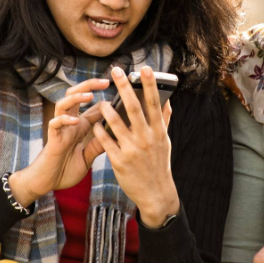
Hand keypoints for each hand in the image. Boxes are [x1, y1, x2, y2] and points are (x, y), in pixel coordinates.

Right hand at [9, 78, 109, 205]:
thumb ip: (99, 145)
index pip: (93, 106)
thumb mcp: (88, 156)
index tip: (120, 90)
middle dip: (89, 85)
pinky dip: (64, 120)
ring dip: (76, 98)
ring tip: (89, 96)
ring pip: (63, 104)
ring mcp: (60, 129)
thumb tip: (116, 134)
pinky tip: (75, 120)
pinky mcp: (52, 138)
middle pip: (76, 95)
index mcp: (81, 126)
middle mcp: (70, 123)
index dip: (105, 97)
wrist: (47, 184)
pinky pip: (55, 124)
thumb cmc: (66, 170)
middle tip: (105, 81)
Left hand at [92, 66, 178, 226]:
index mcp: (158, 131)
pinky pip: (106, 142)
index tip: (145, 68)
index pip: (154, 103)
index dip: (150, 85)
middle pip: (134, 108)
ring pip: (116, 124)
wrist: (156, 193)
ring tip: (101, 100)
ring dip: (107, 109)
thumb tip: (168, 100)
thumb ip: (164, 120)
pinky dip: (100, 131)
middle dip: (125, 88)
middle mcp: (146, 138)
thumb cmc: (159, 164)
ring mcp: (132, 150)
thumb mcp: (165, 142)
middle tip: (116, 71)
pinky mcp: (119, 161)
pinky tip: (95, 123)